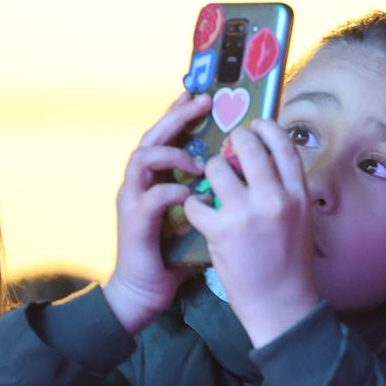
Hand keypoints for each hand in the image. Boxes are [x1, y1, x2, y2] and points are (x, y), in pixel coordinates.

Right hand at [101, 93, 207, 335]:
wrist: (148, 290)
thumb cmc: (177, 253)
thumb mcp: (202, 215)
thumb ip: (215, 192)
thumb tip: (250, 171)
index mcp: (160, 176)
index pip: (171, 134)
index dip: (185, 111)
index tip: (209, 94)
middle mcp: (143, 182)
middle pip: (154, 134)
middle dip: (177, 115)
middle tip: (202, 101)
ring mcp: (135, 200)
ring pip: (143, 158)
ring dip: (174, 153)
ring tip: (200, 161)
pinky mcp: (135, 223)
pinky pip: (152, 197)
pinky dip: (173, 191)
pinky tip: (191, 194)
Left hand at [182, 119, 319, 348]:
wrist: (281, 304)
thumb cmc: (291, 264)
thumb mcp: (300, 221)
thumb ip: (285, 191)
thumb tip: (264, 162)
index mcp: (299, 195)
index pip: (283, 145)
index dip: (267, 128)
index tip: (256, 125)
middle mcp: (276, 199)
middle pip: (249, 147)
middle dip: (233, 140)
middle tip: (226, 147)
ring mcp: (247, 214)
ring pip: (217, 168)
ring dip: (209, 173)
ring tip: (211, 186)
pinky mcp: (221, 231)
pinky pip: (197, 201)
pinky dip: (194, 206)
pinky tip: (200, 214)